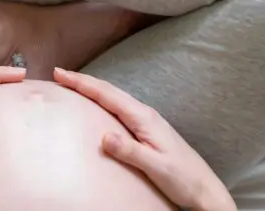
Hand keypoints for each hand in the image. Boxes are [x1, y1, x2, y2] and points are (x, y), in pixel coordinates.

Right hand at [54, 68, 235, 210]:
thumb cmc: (184, 180)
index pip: (107, 95)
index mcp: (144, 119)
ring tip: (73, 84)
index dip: (82, 83)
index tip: (60, 73)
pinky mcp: (148, 130)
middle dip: (83, 80)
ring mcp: (147, 121)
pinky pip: (120, 108)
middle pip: (109, 91)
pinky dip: (103, 100)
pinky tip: (98, 105)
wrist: (206, 190)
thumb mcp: (156, 167)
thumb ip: (130, 151)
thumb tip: (104, 136)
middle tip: (59, 73)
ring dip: (93, 89)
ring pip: (114, 97)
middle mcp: (145, 114)